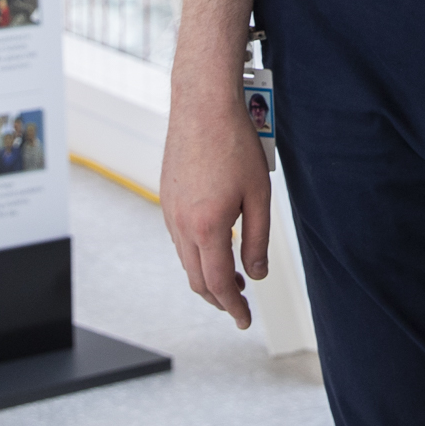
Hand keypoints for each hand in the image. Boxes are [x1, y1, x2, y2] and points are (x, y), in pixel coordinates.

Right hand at [159, 87, 272, 330]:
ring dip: (206, 274)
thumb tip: (257, 273)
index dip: (233, 307)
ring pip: (185, 259)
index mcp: (207, 227)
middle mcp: (181, 224)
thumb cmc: (234, 144)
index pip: (218, 283)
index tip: (245, 320)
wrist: (202, 105)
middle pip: (197, 278)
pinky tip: (213, 245)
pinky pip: (178, 238)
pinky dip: (196, 252)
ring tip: (231, 276)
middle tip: (239, 305)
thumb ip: (258, 240)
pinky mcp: (166, 198)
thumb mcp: (258, 196)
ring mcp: (169, 210)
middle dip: (219, 298)